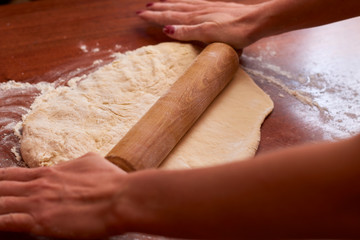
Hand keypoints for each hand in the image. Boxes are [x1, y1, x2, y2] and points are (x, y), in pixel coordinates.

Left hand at [0, 152, 125, 238]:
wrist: (120, 198)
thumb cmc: (110, 180)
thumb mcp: (91, 161)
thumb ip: (74, 163)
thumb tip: (71, 164)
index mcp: (49, 172)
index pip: (12, 174)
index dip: (0, 180)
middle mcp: (38, 185)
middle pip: (0, 187)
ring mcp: (37, 203)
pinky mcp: (40, 222)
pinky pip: (6, 222)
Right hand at [137, 0, 265, 48]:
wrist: (256, 21)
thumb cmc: (234, 31)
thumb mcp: (209, 34)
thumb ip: (188, 31)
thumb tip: (167, 29)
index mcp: (194, 18)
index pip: (169, 16)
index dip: (154, 16)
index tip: (140, 15)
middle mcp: (198, 10)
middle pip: (172, 9)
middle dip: (157, 10)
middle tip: (143, 9)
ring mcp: (206, 8)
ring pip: (181, 5)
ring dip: (168, 5)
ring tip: (157, 4)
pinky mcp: (214, 8)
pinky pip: (192, 3)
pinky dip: (183, 3)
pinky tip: (184, 4)